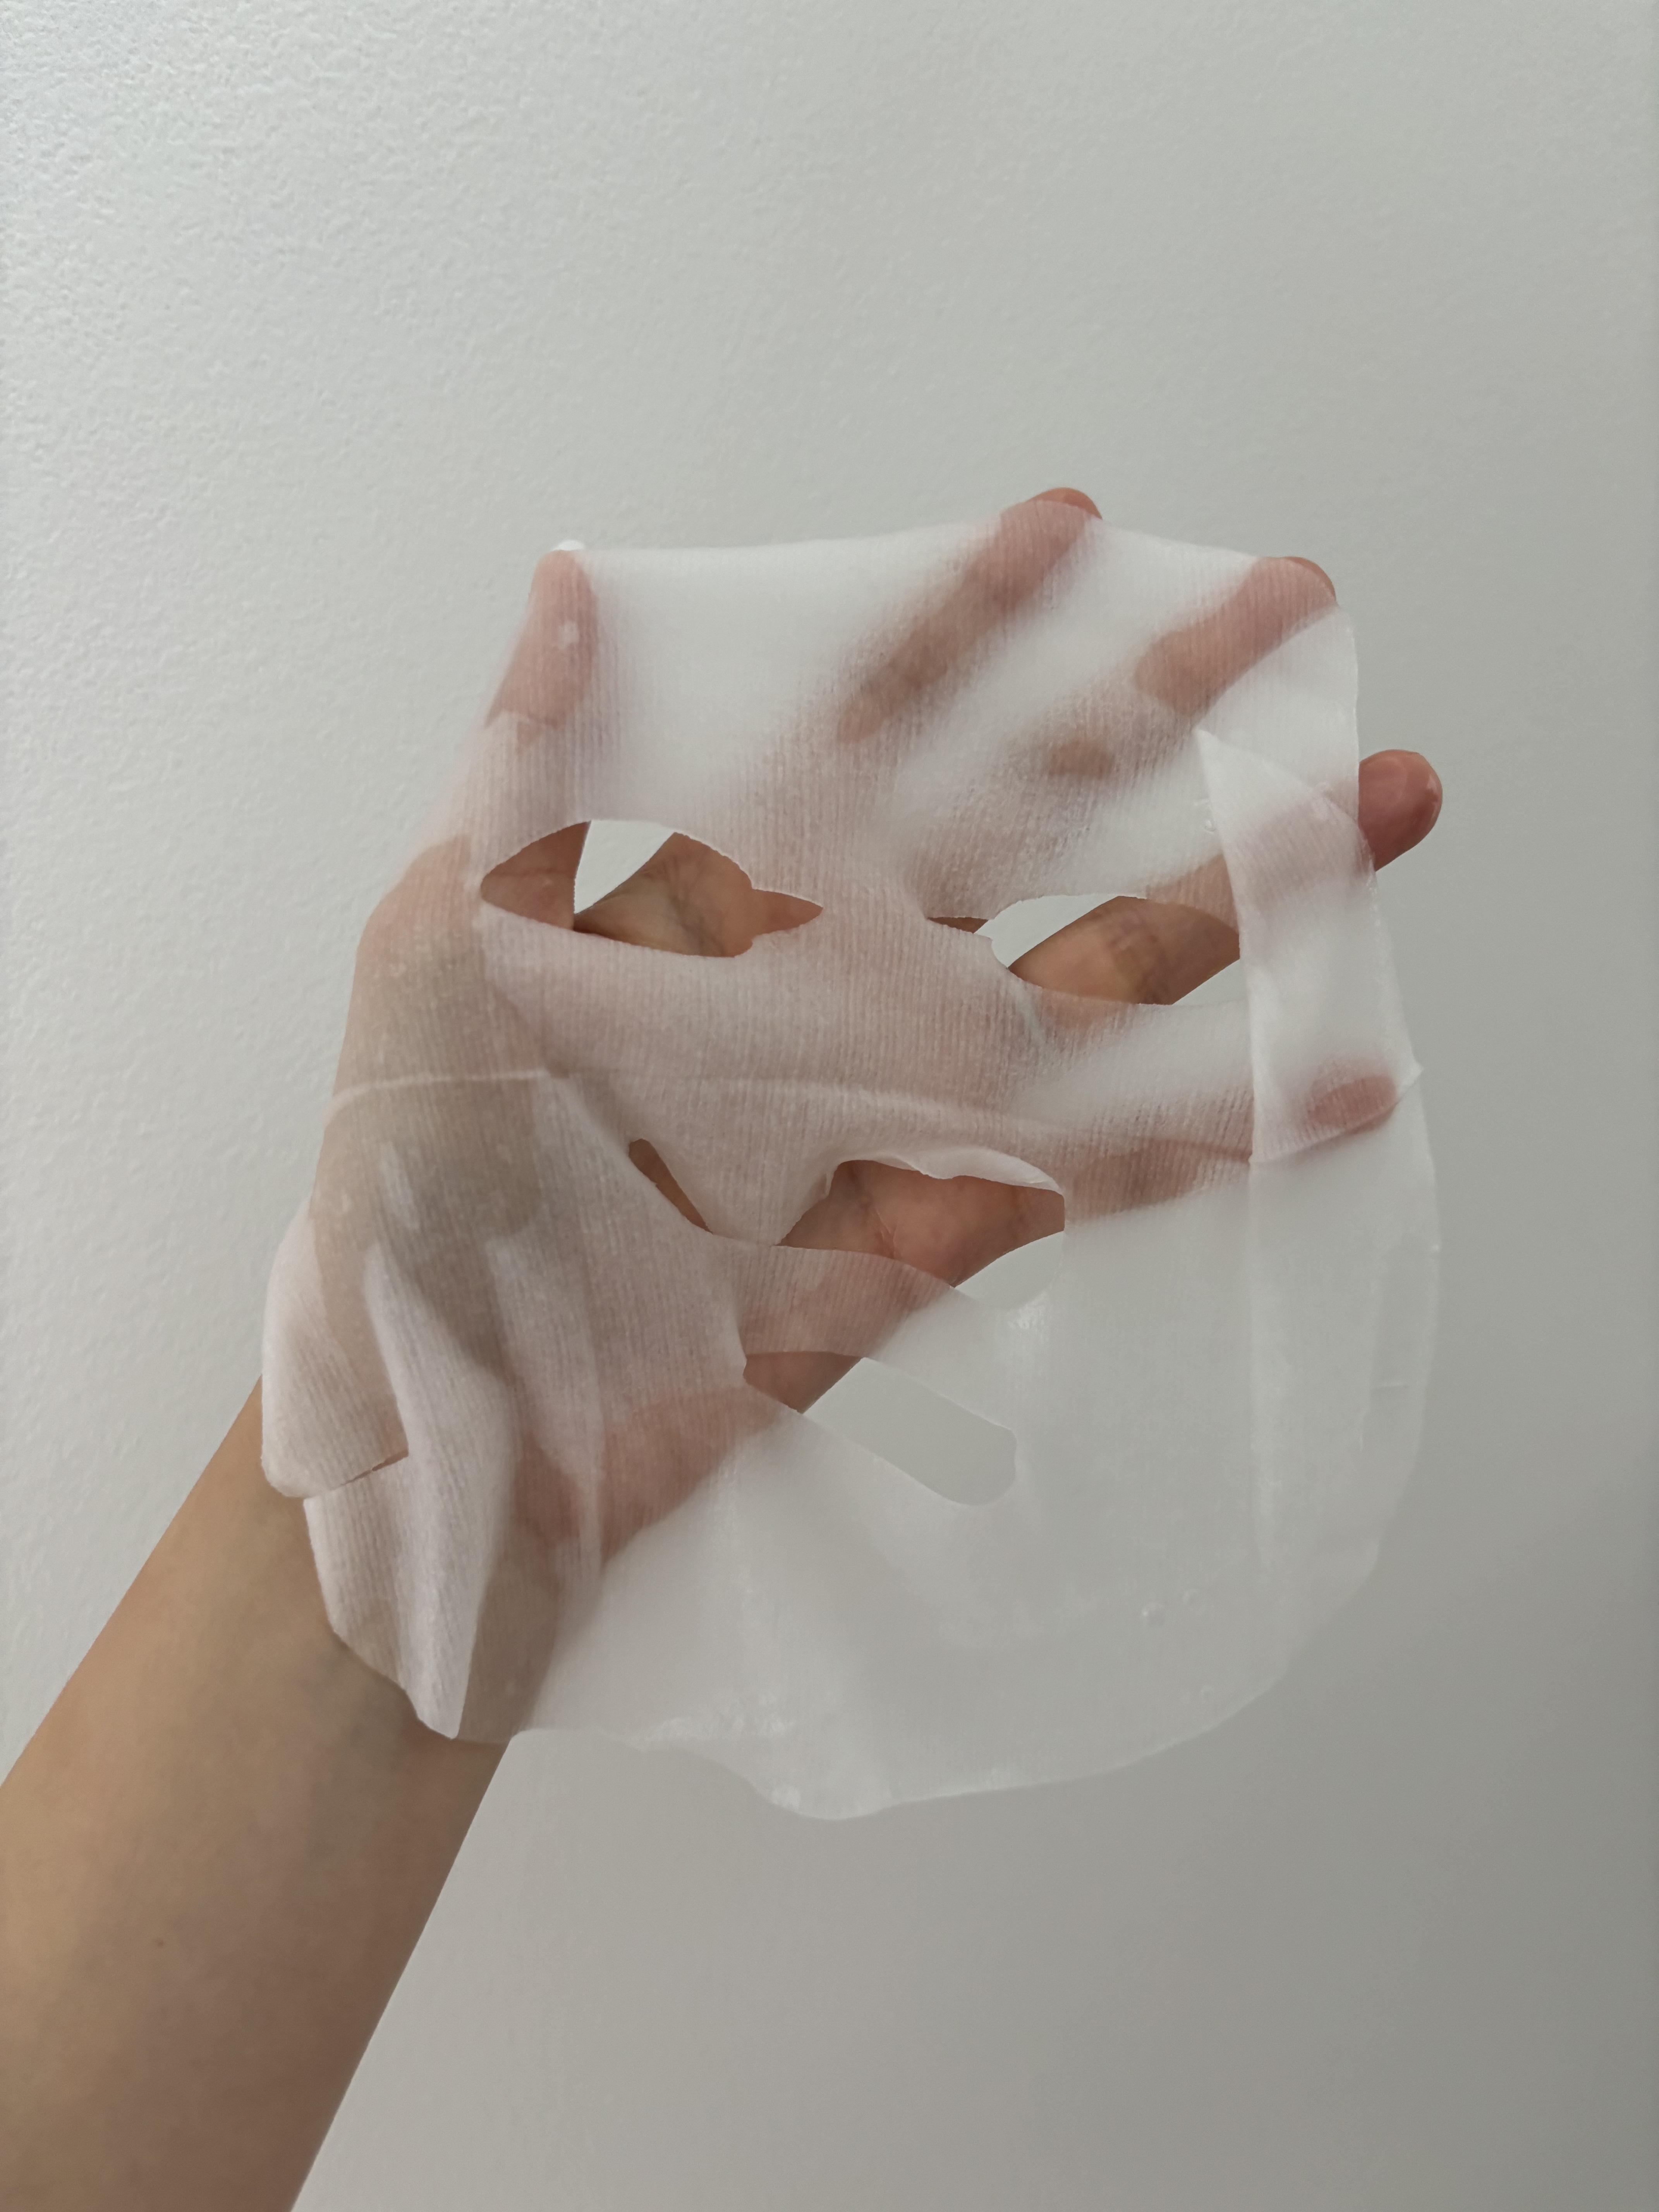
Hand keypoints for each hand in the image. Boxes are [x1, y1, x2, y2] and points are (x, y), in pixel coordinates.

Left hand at [479, 487, 1440, 1421]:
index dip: (967, 614)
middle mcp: (855, 962)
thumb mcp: (442, 936)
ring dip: (1255, 889)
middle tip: (1299, 612)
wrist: (461, 1395)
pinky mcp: (952, 1215)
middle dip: (1170, 702)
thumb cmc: (423, 1160)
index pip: (876, 708)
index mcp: (740, 879)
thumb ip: (523, 766)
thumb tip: (564, 581)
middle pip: (1044, 802)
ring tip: (1381, 806)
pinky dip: (1235, 1128)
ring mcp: (916, 1085)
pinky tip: (1348, 1078)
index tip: (1071, 523)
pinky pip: (1118, 1165)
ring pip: (1119, 964)